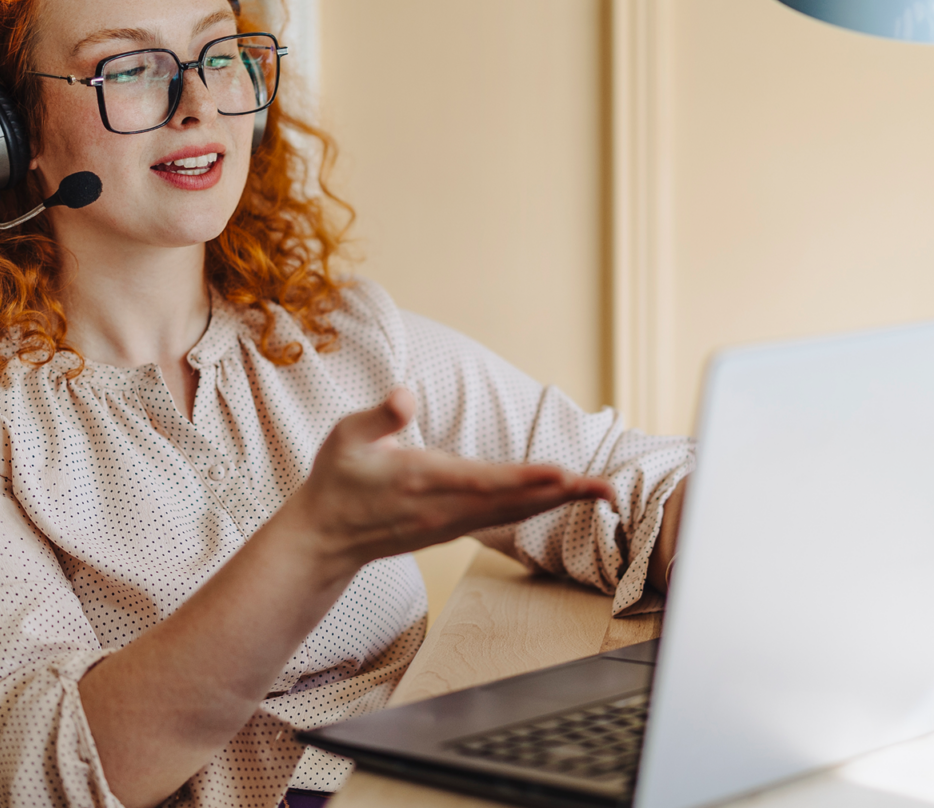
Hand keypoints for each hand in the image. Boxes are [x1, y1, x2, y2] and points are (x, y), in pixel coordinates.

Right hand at [286, 388, 613, 577]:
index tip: (561, 474)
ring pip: (514, 512)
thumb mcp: (344, 438)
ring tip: (601, 492)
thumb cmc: (335, 481)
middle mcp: (443, 509)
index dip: (523, 479)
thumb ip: (378, 416)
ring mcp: (451, 524)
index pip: (481, 481)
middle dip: (563, 494)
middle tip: (609, 489)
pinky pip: (504, 517)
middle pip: (512, 502)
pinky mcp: (453, 529)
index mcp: (420, 480)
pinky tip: (561, 498)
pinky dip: (536, 507)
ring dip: (559, 502)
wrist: (324, 539)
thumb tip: (405, 394)